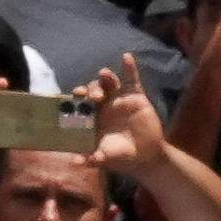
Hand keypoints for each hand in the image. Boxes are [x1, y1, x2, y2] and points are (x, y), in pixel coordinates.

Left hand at [82, 58, 166, 173]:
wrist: (145, 157)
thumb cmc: (120, 156)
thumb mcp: (106, 158)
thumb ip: (92, 158)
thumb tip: (75, 162)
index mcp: (93, 115)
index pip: (81, 101)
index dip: (77, 97)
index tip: (76, 96)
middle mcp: (104, 103)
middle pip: (94, 89)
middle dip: (92, 89)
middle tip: (94, 96)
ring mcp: (120, 97)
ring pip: (110, 82)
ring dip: (106, 77)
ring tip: (105, 74)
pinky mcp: (136, 95)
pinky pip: (132, 79)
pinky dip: (129, 67)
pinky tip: (127, 58)